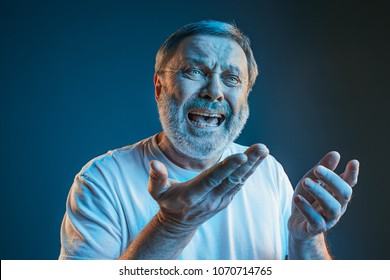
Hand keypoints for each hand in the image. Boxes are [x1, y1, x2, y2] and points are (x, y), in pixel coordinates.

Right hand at [148, 144, 268, 233]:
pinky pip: (239, 184)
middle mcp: (210, 199)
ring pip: (239, 181)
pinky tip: (257, 159)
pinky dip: (249, 172)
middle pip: (231, 179)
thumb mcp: (157, 192)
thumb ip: (156, 178)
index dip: (227, 168)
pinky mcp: (226, 200)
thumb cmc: (167, 203)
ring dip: (253, 166)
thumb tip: (154, 163)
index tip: (241, 156)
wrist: (178, 225)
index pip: (212, 179)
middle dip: (247, 163)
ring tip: (263, 150)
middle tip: (261, 148)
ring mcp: (220, 201)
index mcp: (193, 194)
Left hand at [288, 151, 358, 240]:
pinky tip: (297, 199)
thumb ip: (322, 169)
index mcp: (337, 194)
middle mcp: (337, 207)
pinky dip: (306, 208)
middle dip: (332, 179)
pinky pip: (314, 219)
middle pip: (343, 193)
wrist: (297, 224)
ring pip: (331, 207)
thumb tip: (336, 154)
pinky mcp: (315, 228)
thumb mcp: (311, 181)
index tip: (353, 162)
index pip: (348, 183)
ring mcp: (328, 219)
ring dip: (319, 193)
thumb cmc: (307, 199)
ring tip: (305, 182)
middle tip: (317, 169)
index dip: (352, 174)